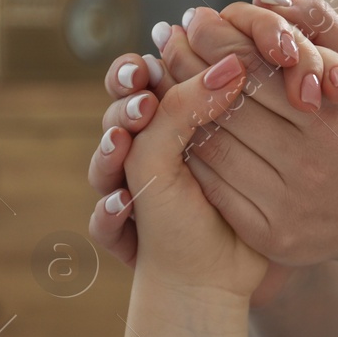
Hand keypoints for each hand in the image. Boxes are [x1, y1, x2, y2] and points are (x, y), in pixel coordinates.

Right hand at [114, 55, 267, 295]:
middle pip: (114, 121)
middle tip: (141, 106)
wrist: (227, 272)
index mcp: (162, 124)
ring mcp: (123, 194)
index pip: (136, 87)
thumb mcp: (228, 151)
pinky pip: (102, 223)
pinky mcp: (119, 234)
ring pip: (101, 167)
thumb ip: (216, 109)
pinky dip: (108, 214)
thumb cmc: (236, 201)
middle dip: (121, 110)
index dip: (133, 73)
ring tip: (121, 144)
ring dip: (108, 154)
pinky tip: (122, 204)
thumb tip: (233, 64)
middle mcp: (137, 156)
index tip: (147, 67)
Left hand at [173, 0, 337, 270]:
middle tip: (165, 44)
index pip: (256, 66)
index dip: (217, 40)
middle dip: (188, 67)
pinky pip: (214, 188)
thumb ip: (320, 27)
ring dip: (180, 112)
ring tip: (165, 84)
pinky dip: (190, 157)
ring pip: (213, 146)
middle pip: (227, 105)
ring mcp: (289, 202)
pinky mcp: (270, 234)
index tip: (194, 22)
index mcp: (332, 116)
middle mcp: (311, 161)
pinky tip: (180, 133)